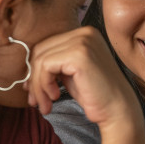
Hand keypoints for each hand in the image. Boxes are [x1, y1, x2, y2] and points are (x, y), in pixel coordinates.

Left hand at [26, 27, 140, 127]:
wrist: (118, 110)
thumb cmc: (96, 95)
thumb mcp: (71, 74)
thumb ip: (54, 64)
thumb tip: (27, 68)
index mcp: (85, 34)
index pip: (47, 45)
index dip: (35, 69)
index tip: (33, 91)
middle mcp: (85, 32)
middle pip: (41, 50)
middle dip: (33, 78)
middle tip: (35, 101)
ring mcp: (83, 41)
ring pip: (41, 59)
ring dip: (37, 86)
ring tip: (44, 104)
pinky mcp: (79, 54)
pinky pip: (46, 67)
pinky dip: (43, 85)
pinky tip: (54, 97)